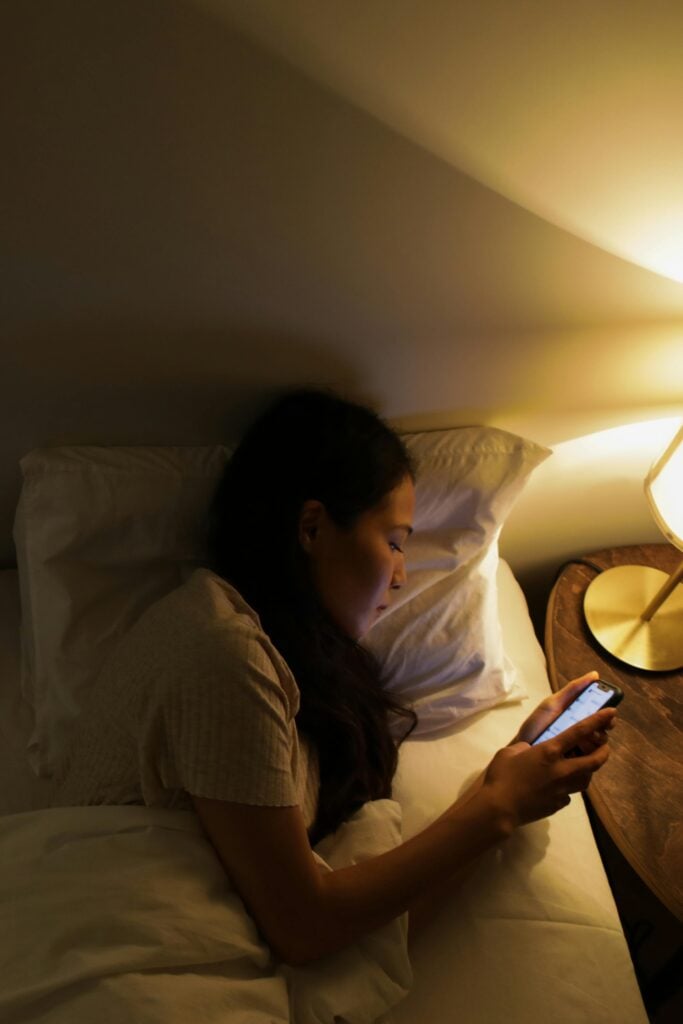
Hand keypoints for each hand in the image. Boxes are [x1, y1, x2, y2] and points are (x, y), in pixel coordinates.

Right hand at [483, 706, 615, 827]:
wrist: (500, 810)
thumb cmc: (501, 777)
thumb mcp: (510, 752)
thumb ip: (525, 748)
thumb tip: (531, 751)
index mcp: (549, 752)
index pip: (578, 732)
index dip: (597, 721)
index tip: (611, 712)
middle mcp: (561, 770)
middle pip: (594, 761)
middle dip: (604, 751)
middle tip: (605, 746)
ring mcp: (562, 789)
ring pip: (586, 780)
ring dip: (588, 771)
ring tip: (584, 766)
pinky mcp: (559, 804)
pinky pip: (569, 794)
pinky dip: (568, 788)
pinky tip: (558, 787)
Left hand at [512, 671, 614, 754]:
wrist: (522, 749)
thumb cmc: (536, 725)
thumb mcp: (553, 704)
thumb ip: (572, 689)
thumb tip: (595, 674)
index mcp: (579, 718)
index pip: (602, 715)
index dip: (608, 713)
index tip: (609, 711)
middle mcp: (583, 734)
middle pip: (605, 731)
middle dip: (605, 728)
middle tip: (598, 728)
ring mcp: (581, 751)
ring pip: (600, 747)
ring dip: (596, 741)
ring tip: (583, 739)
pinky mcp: (577, 766)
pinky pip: (591, 762)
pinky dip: (589, 756)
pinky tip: (578, 751)